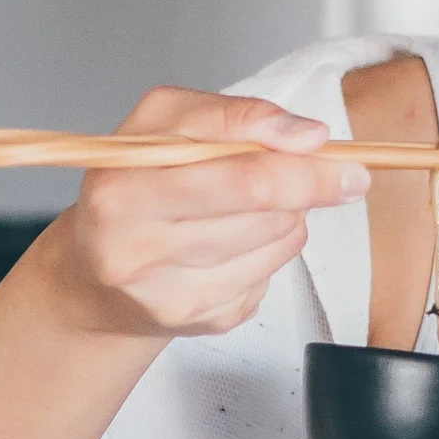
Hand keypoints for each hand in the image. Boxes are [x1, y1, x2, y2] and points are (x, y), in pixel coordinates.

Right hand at [44, 88, 367, 343]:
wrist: (95, 277)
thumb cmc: (133, 186)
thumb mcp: (162, 124)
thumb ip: (230, 116)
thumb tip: (305, 136)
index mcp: (121, 191)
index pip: (236, 174)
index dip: (295, 160)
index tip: (328, 147)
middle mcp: (136, 251)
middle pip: (261, 210)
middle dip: (311, 185)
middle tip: (342, 176)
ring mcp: (170, 296)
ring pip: (276, 241)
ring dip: (289, 214)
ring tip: (258, 203)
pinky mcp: (201, 322)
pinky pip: (271, 275)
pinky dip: (272, 250)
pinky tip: (239, 241)